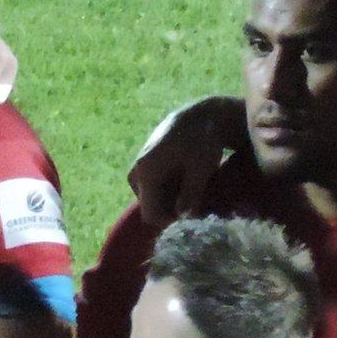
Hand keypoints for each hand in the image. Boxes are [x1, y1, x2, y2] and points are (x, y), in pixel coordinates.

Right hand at [127, 95, 242, 225]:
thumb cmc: (201, 141)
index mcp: (146, 173)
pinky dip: (168, 190)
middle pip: (151, 207)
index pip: (151, 214)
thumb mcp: (201, 168)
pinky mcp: (142, 168)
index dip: (170, 221)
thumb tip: (183, 216)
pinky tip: (184, 179)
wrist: (197, 116)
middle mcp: (135, 173)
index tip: (191, 215)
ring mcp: (136, 170)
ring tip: (191, 187)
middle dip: (171, 209)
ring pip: (152, 199)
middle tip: (195, 200)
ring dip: (170, 200)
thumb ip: (191, 195)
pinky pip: (152, 190)